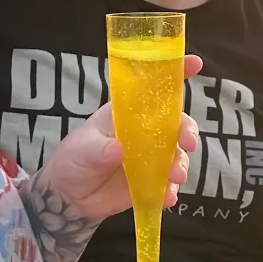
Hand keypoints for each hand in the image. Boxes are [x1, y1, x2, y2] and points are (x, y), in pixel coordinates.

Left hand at [40, 54, 201, 221]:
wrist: (68, 197)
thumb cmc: (73, 160)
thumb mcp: (81, 150)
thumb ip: (98, 150)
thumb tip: (118, 150)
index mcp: (128, 112)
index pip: (154, 87)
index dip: (175, 73)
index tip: (194, 63)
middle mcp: (145, 132)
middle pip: (177, 123)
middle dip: (188, 131)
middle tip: (187, 143)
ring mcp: (151, 158)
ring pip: (178, 155)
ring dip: (182, 164)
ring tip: (174, 178)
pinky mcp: (151, 183)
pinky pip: (168, 184)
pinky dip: (171, 190)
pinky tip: (167, 197)